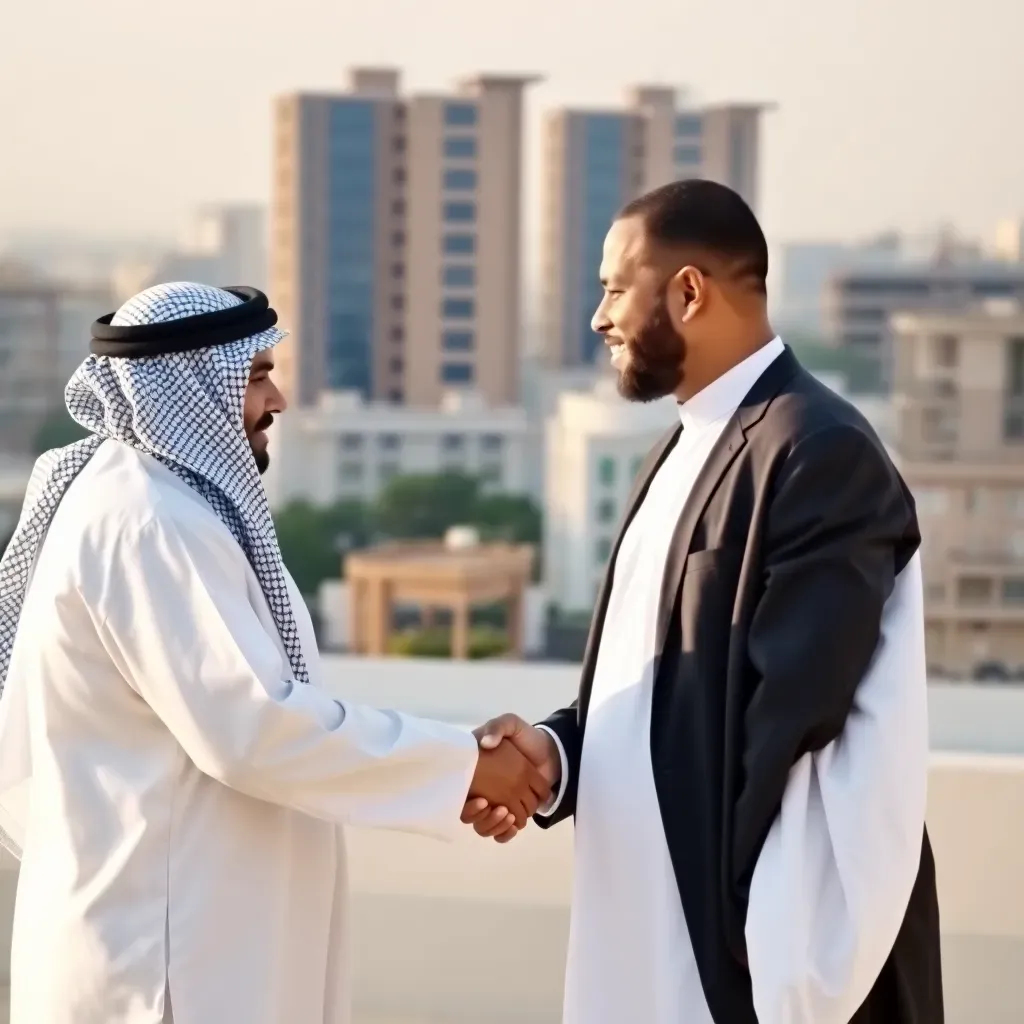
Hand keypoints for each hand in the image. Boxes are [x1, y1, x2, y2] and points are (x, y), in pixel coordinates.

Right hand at [462, 715, 559, 842]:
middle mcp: (480, 790)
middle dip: (484, 818)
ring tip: (511, 815)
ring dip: (496, 825)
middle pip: (471, 818)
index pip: (460, 795)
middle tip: (501, 809)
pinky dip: (505, 834)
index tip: (483, 800)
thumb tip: (486, 743)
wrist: (549, 751)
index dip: (468, 805)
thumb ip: (497, 727)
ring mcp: (495, 803)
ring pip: (485, 827)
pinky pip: (500, 833)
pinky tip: (514, 826)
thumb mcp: (510, 723)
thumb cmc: (525, 738)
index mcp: (474, 771)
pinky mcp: (511, 812)